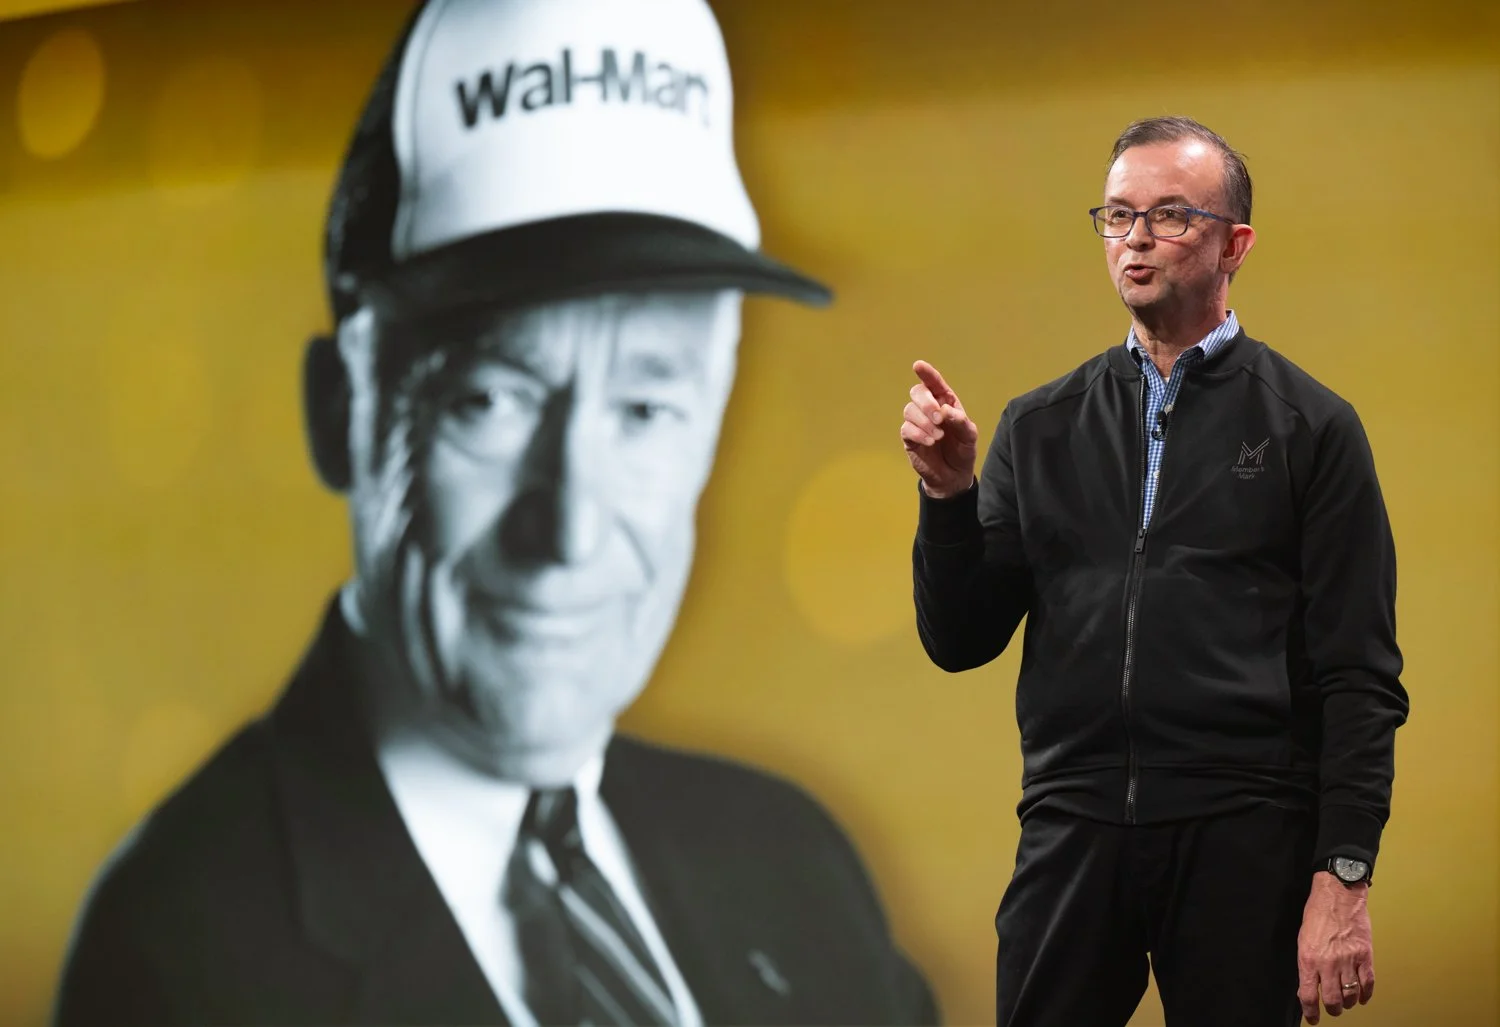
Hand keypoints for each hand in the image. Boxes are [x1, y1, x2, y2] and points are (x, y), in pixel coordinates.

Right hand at [901, 360, 978, 498]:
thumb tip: (945, 411)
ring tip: (938, 437)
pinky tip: (930, 442)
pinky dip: (919, 434)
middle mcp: (929, 409)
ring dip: (924, 422)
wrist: (953, 476)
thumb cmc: (962, 451)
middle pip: (917, 393)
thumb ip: (961, 422)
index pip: (934, 383)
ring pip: (909, 410)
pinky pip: (906, 428)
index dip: (926, 373)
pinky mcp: (909, 437)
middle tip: (939, 418)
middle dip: (926, 403)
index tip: (918, 366)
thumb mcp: (969, 436)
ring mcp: (917, 423)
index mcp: (945, 402)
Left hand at [1297, 872, 1375, 1022]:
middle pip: (1332, 1000)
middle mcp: (1328, 962)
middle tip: (1332, 1010)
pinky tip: (1362, 997)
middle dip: (1332, 1010)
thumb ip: (1307, 963)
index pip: (1308, 995)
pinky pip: (1368, 984)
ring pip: (1350, 995)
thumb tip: (1308, 985)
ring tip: (1345, 1002)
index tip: (1313, 1018)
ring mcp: (1349, 960)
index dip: (1311, 1011)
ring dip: (1348, 1003)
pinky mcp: (1365, 956)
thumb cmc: (1317, 913)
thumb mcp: (1302, 939)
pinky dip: (1366, 995)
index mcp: (1308, 958)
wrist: (1338, 895)